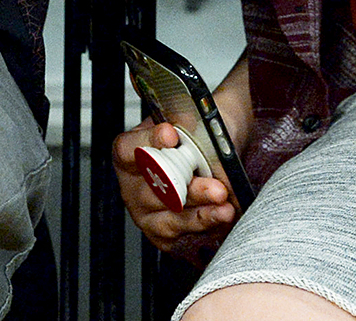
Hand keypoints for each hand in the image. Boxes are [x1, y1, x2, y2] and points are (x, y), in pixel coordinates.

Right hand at [113, 121, 239, 261]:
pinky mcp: (164, 234)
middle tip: (216, 187)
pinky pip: (183, 237)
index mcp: (131, 151)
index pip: (129, 148)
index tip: (172, 135)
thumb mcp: (200, 117)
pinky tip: (223, 218)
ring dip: (201, 214)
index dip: (148, 141)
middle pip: (154, 190)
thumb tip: (204, 141)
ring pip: (170, 218)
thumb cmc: (205, 132)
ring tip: (226, 208)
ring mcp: (146, 212)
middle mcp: (133, 185)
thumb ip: (197, 124)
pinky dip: (206, 228)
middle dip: (189, 190)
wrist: (221, 153)